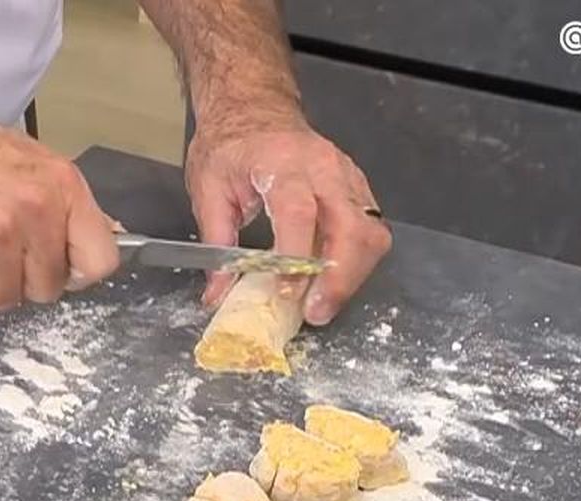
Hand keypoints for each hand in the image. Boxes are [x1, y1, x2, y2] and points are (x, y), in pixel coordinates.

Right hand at [0, 98, 118, 310]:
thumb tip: (111, 234)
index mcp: (62, 186)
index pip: (102, 260)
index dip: (80, 271)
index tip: (62, 267)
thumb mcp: (28, 160)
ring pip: (7, 299)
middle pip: (50, 288)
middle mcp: (35, 213)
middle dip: (25, 277)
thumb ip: (67, 204)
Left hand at [186, 120, 390, 324]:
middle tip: (316, 312)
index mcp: (281, 163)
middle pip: (352, 226)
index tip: (287, 292)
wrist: (253, 108)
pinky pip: (371, 231)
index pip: (299, 212)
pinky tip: (331, 279)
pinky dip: (357, 263)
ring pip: (371, 233)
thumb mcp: (208, 188)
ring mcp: (348, 178)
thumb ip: (217, 243)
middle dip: (340, 277)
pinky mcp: (358, 190)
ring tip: (323, 303)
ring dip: (353, 275)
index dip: (296, 257)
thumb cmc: (231, 144)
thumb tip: (218, 293)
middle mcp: (324, 168)